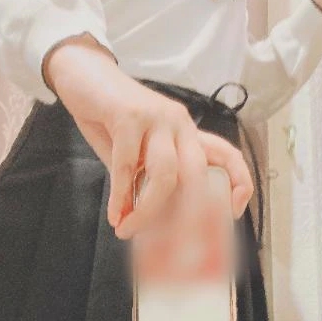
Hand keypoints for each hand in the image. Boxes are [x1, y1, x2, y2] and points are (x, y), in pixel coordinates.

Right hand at [44, 36, 252, 238]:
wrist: (82, 76)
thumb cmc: (110, 120)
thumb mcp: (134, 155)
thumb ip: (144, 183)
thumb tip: (148, 225)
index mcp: (187, 134)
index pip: (227, 156)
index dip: (238, 183)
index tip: (231, 214)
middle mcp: (180, 124)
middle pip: (197, 174)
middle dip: (186, 215)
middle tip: (169, 244)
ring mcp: (157, 118)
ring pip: (166, 174)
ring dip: (147, 210)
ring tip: (127, 229)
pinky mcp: (129, 115)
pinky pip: (128, 166)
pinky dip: (120, 196)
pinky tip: (114, 214)